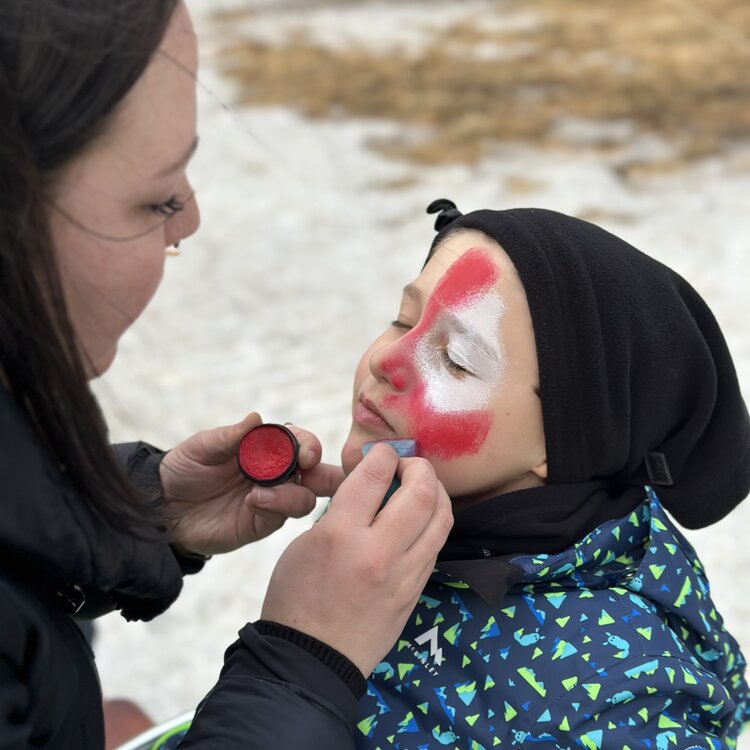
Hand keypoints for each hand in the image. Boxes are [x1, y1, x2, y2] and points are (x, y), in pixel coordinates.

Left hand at [161, 414, 336, 555]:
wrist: (163, 506)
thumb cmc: (184, 469)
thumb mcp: (202, 447)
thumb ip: (230, 435)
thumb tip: (256, 418)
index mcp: (267, 449)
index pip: (301, 443)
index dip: (309, 445)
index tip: (306, 453)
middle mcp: (277, 474)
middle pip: (318, 474)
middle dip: (328, 474)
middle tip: (311, 470)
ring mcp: (273, 500)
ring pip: (305, 498)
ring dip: (292, 494)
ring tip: (258, 493)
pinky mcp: (262, 523)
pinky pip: (281, 517)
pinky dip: (273, 507)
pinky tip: (251, 502)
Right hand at [260, 443, 453, 675]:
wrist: (311, 660)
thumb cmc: (297, 599)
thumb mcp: (306, 543)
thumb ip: (341, 511)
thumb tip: (368, 485)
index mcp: (341, 536)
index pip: (374, 475)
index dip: (381, 455)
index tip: (381, 454)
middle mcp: (379, 552)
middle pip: (421, 492)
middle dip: (419, 467)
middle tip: (408, 465)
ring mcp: (404, 575)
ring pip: (441, 518)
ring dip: (436, 492)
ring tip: (422, 487)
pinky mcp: (415, 591)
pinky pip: (436, 545)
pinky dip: (433, 522)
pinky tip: (421, 519)